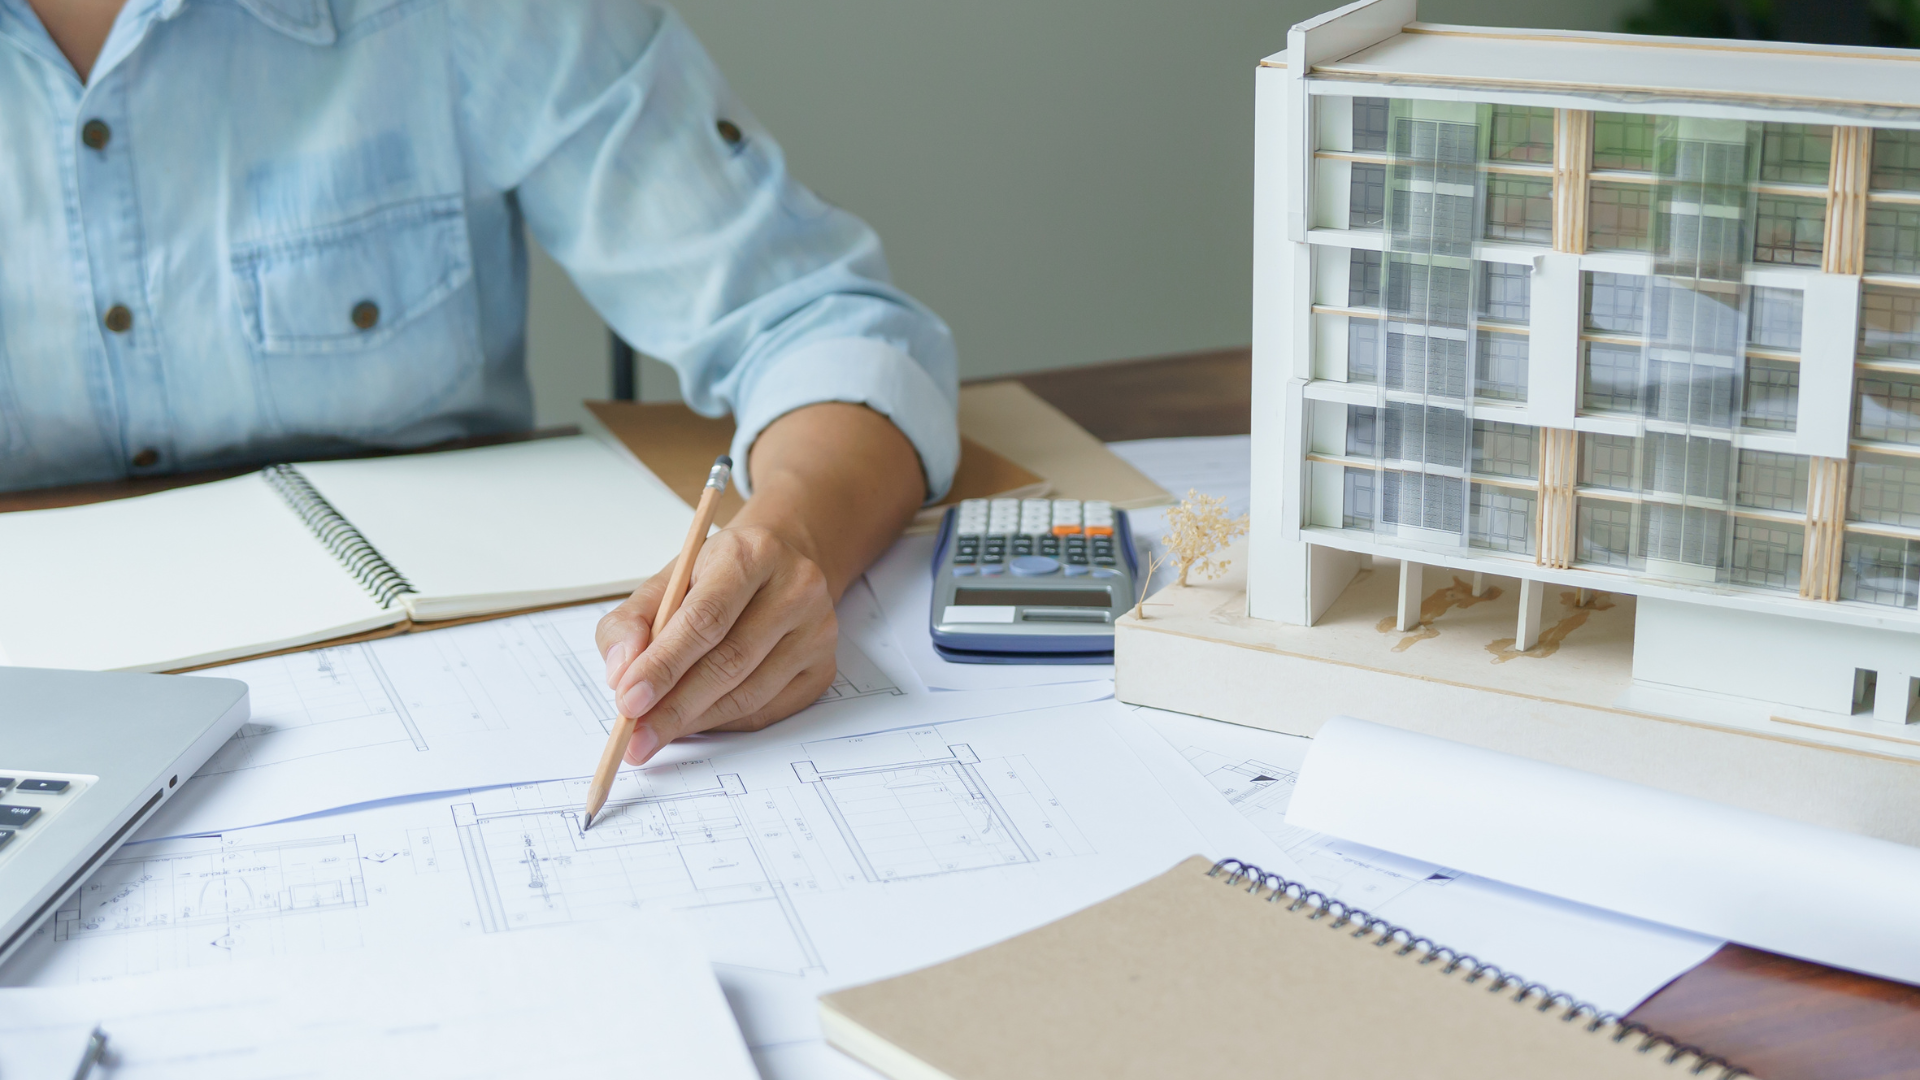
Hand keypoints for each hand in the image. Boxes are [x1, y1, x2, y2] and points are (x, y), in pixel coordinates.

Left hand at [596, 524, 838, 764]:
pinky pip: (767, 711)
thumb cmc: (715, 578)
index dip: (664, 664)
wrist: (776, 568)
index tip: (628, 700)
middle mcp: (796, 588)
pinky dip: (723, 723)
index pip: (705, 618)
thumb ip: (630, 623)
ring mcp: (817, 631)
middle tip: (635, 737)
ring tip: (656, 732)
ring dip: (696, 720)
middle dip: (674, 706)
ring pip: (749, 694)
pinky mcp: (824, 667)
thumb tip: (620, 674)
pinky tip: (696, 720)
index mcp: (751, 554)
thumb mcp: (666, 582)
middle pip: (730, 661)